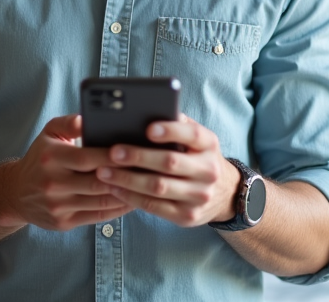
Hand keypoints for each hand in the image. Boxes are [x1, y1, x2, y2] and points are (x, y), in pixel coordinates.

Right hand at [0, 114, 134, 230]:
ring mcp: (58, 206)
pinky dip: (118, 209)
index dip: (113, 155)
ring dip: (127, 194)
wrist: (16, 193)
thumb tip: (87, 118)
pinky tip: (133, 199)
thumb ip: (68, 122)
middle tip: (150, 169)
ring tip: (147, 184)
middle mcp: (53, 183)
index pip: (87, 157)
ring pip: (101, 201)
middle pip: (97, 181)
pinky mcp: (64, 223)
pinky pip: (98, 216)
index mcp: (51, 158)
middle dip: (125, 175)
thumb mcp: (48, 134)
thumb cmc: (40, 157)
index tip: (135, 150)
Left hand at [94, 114, 239, 227]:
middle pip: (170, 162)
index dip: (170, 131)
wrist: (224, 193)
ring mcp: (199, 196)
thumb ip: (175, 125)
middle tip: (113, 152)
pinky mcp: (187, 216)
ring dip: (128, 179)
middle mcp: (208, 170)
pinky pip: (154, 207)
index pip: (192, 134)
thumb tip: (142, 112)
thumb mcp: (195, 139)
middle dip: (138, 156)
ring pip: (159, 187)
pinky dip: (131, 197)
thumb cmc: (196, 157)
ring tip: (104, 172)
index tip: (148, 128)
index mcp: (209, 145)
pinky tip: (114, 188)